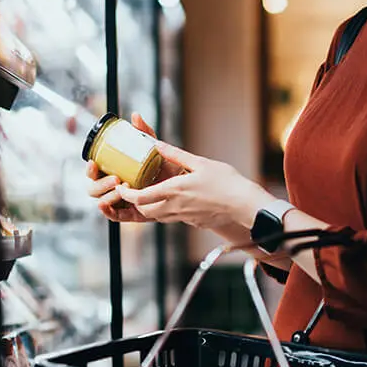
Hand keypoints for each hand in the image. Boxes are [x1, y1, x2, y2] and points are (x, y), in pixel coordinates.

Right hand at [86, 113, 160, 222]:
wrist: (183, 184)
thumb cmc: (165, 166)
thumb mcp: (154, 149)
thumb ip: (144, 134)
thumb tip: (135, 116)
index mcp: (114, 171)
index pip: (95, 172)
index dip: (90, 169)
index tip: (93, 162)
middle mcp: (114, 187)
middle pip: (94, 188)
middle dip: (100, 183)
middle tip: (116, 178)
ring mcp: (122, 201)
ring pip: (103, 201)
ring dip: (108, 195)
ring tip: (121, 188)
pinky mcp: (131, 214)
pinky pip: (115, 216)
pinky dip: (108, 212)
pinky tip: (105, 205)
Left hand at [115, 142, 274, 229]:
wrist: (244, 206)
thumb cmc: (226, 183)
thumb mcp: (200, 163)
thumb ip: (176, 154)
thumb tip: (156, 144)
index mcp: (174, 191)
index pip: (140, 198)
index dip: (125, 194)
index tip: (122, 186)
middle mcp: (175, 207)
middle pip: (144, 211)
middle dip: (135, 202)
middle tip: (133, 190)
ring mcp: (183, 217)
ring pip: (157, 216)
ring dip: (149, 207)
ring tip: (150, 194)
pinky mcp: (192, 222)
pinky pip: (172, 218)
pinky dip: (166, 211)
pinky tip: (174, 200)